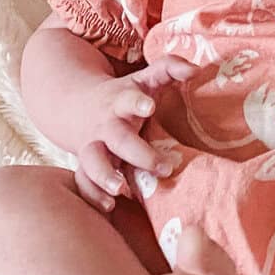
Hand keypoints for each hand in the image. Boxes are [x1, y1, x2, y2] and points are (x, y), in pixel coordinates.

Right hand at [71, 55, 196, 212]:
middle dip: (139, 153)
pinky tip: (109, 207)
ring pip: (92, 161)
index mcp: (121, 101)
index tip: (149, 107)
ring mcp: (93, 146)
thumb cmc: (126, 94)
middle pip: (118, 139)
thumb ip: (171, 68)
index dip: (137, 103)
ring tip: (122, 190)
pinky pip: (83, 182)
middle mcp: (106, 126)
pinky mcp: (86, 165)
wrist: (77, 105)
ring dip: (105, 176)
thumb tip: (197, 69)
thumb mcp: (146, 78)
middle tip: (164, 167)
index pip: (128, 99)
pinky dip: (92, 195)